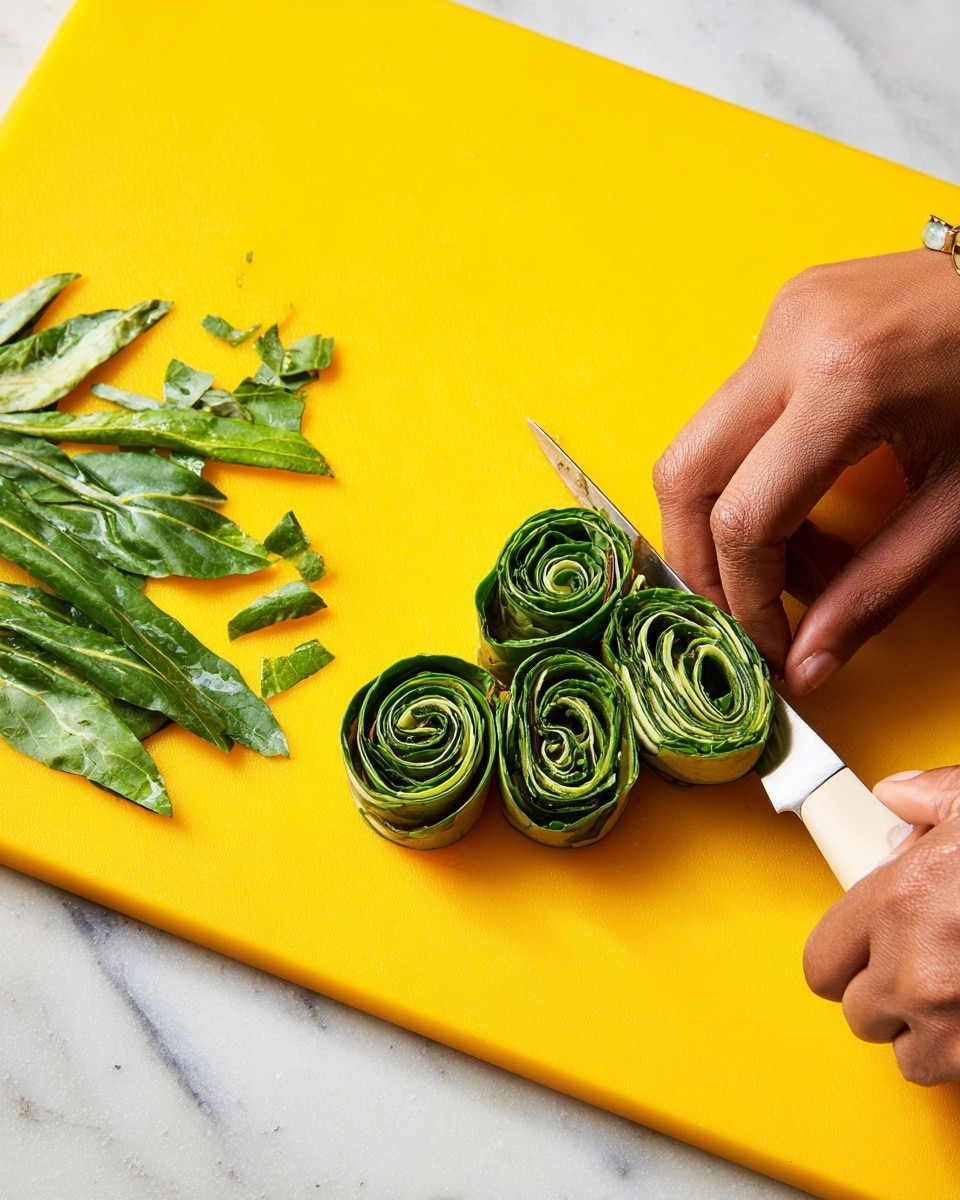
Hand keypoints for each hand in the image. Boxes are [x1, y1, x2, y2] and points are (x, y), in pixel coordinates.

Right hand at [653, 249, 959, 691]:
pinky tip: (805, 506)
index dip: (747, 598)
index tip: (772, 644)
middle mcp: (794, 341)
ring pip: (697, 446)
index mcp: (848, 384)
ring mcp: (782, 318)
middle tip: (744, 615)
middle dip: (700, 563)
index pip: (744, 517)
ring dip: (727, 522)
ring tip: (802, 563)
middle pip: (684, 476)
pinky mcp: (784, 314)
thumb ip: (878, 590)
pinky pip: (732, 414)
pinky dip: (750, 475)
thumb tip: (808, 663)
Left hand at [803, 766, 959, 1084]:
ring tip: (954, 997)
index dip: (843, 959)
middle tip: (919, 967)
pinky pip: (956, 1075)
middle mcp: (915, 971)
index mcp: (897, 903)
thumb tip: (897, 796)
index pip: (821, 964)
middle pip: (860, 1015)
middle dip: (885, 996)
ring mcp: (954, 1023)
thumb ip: (929, 797)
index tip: (865, 950)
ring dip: (926, 1033)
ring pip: (910, 1056)